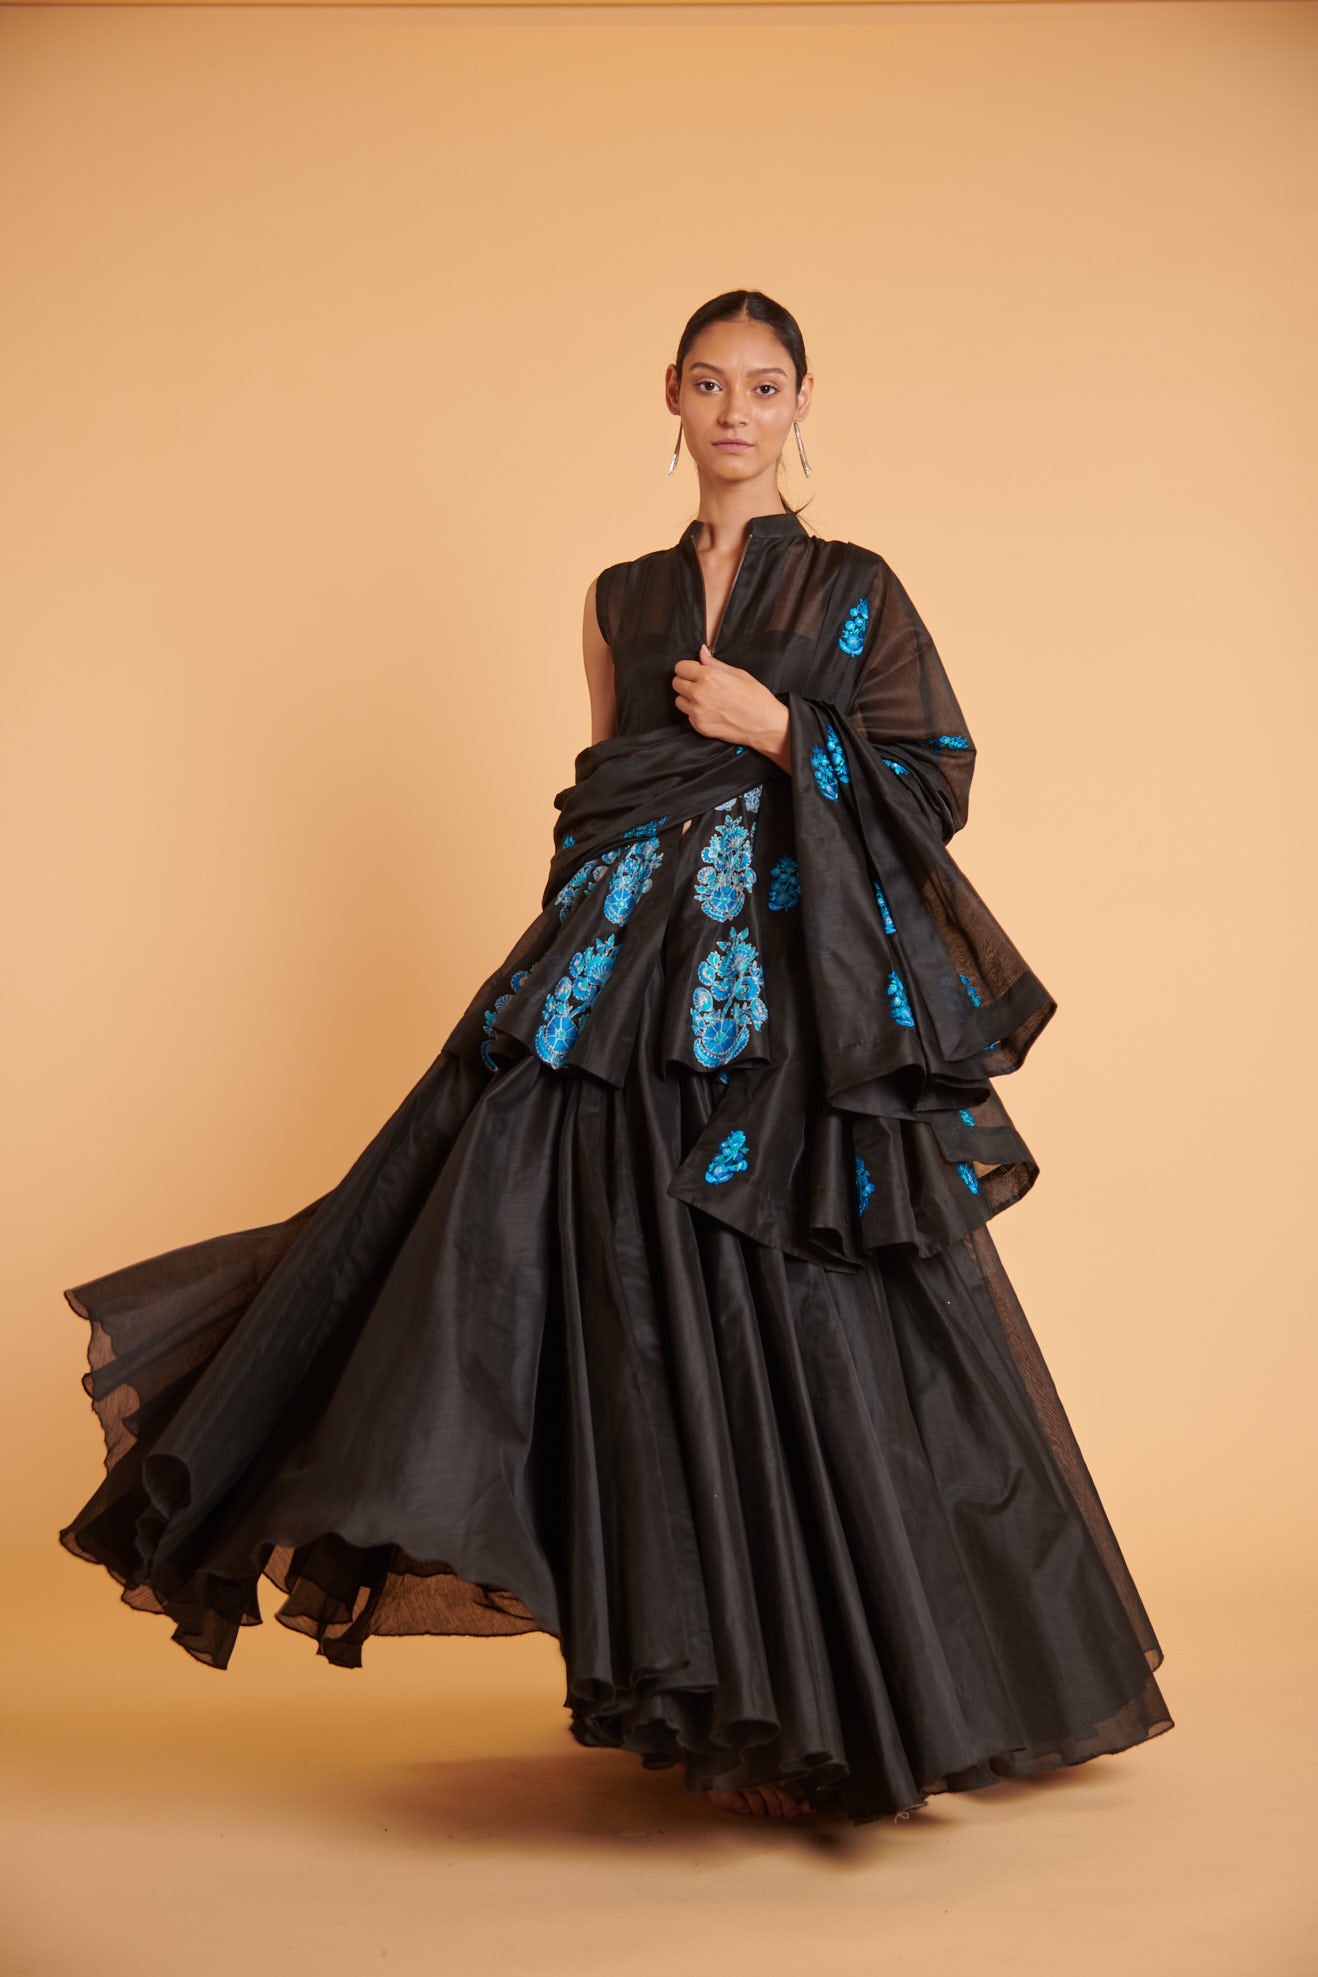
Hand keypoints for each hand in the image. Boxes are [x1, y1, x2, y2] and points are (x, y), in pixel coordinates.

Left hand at [671, 643, 790, 769]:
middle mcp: (699, 694)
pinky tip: (711, 711)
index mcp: (709, 677)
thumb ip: (715, 663)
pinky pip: (688, 716)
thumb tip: (702, 652)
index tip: (693, 670)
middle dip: (686, 681)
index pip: (681, 667)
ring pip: (679, 701)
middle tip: (700, 684)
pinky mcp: (700, 726)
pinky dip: (696, 713)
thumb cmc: (756, 699)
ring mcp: (698, 712)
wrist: (764, 724)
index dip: (687, 668)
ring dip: (688, 698)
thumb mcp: (738, 674)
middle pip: (676, 683)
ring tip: (706, 699)